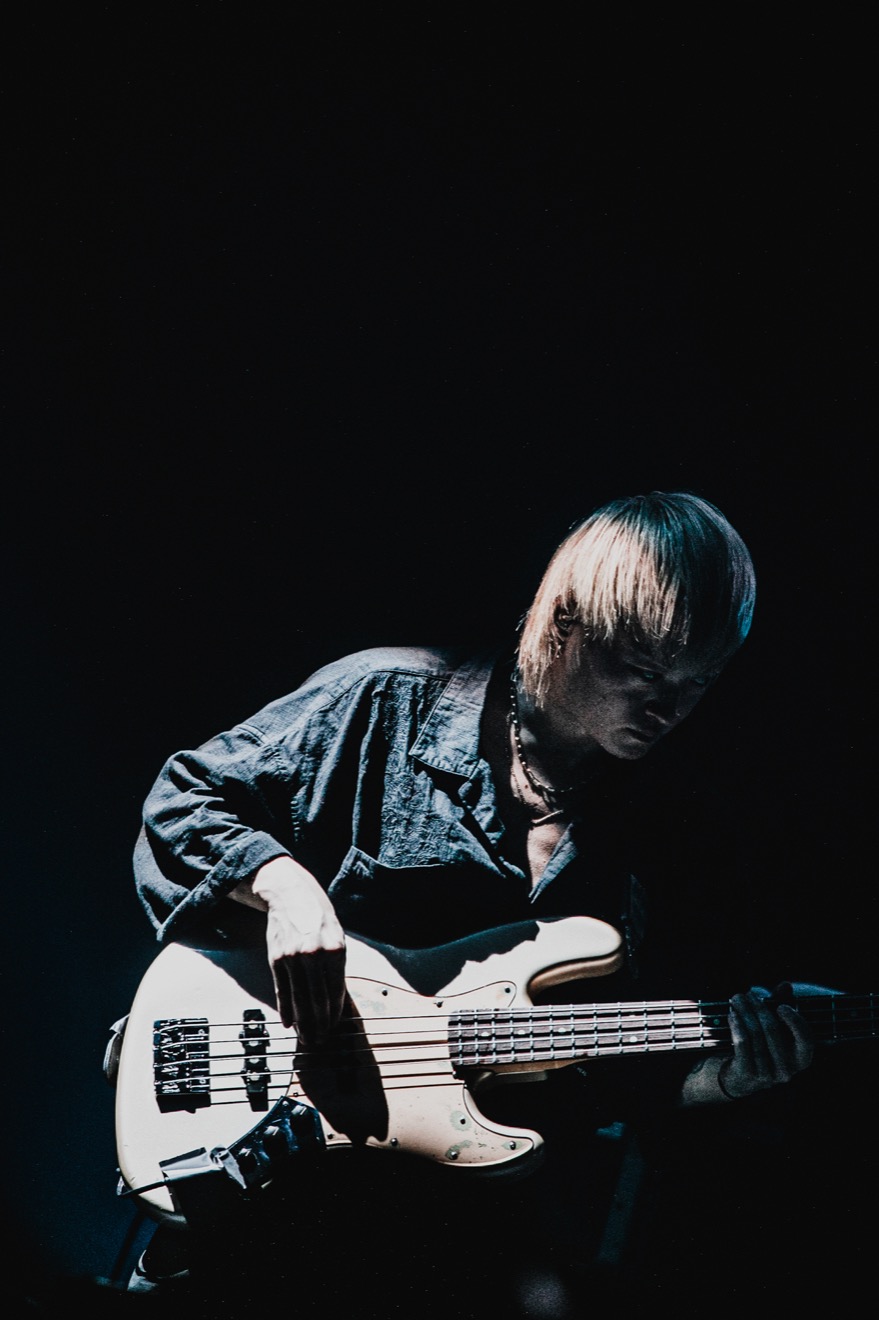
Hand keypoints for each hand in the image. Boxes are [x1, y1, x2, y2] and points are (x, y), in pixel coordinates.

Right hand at [246, 856, 346, 1043]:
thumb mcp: (336, 935)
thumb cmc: (317, 915)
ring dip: (303, 1022)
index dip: (334, 1013)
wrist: (289, 893)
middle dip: (320, 1024)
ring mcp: (293, 958)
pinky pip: (282, 990)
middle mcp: (314, 955)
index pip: (336, 991)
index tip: (334, 1028)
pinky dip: (285, 1009)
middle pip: (317, 1000)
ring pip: (299, 999)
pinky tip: (288, 1023)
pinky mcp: (276, 959)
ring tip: (307, 1038)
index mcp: (334, 949)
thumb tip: (337, 999)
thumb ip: (336, 966)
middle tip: (321, 1041)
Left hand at [719, 982, 813, 1099]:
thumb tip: (786, 986)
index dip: (795, 1021)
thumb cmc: (764, 1048)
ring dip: (744, 1013)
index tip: (781, 1006)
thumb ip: (783, 1006)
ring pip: (755, 1035)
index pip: (806, 1039)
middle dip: (758, 1008)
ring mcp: (768, 1075)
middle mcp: (788, 1070)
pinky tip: (732, 1015)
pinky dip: (737, 1026)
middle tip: (746, 994)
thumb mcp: (777, 1029)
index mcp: (801, 1059)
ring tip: (736, 1000)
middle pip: (773, 1031)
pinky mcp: (748, 1074)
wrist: (742, 1078)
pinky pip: (742, 1044)